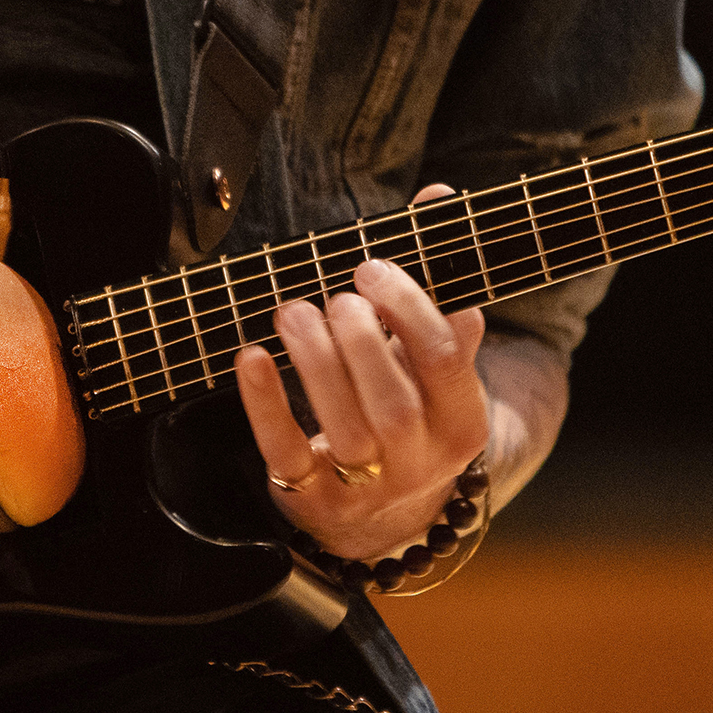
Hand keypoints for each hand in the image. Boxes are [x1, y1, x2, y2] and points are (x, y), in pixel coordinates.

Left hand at [233, 184, 488, 560]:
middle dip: (360, 341)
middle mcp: (422, 462)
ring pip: (346, 430)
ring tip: (291, 313)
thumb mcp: (430, 361)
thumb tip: (436, 197)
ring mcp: (368, 488)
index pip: (445, 362)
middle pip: (394, 404)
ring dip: (313, 362)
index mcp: (462, 423)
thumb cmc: (407, 410)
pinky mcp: (314, 499)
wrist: (383, 516)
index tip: (372, 267)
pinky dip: (265, 404)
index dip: (408, 308)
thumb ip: (434, 285)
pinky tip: (250, 357)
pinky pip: (287, 454)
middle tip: (334, 298)